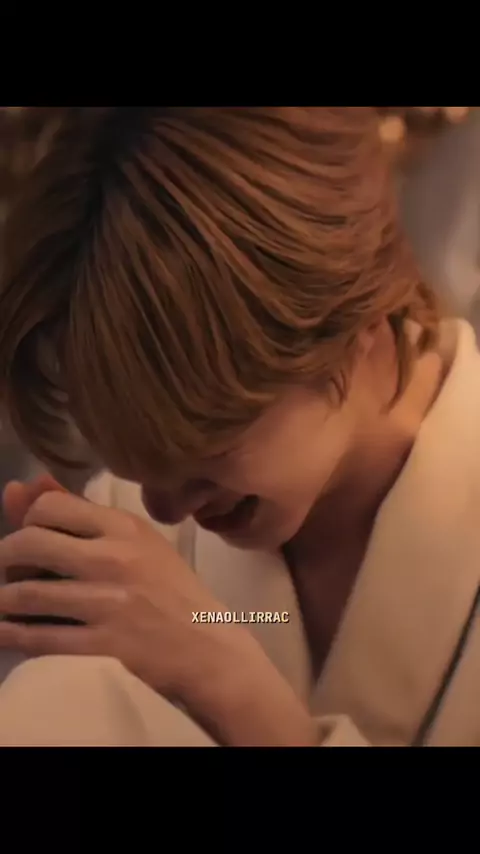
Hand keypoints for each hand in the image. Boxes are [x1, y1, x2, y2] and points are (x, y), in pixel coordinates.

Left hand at [0, 482, 252, 706]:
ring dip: (4, 601)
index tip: (31, 542)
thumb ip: (79, 514)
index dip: (27, 523)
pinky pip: (36, 638)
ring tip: (6, 605)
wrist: (207, 648)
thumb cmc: (170, 591)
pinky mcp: (102, 646)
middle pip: (29, 544)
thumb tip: (21, 487)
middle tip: (11, 574)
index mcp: (124, 527)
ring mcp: (107, 604)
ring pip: (25, 595)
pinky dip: (11, 634)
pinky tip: (8, 632)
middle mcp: (114, 559)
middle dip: (6, 561)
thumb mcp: (136, 542)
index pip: (50, 507)